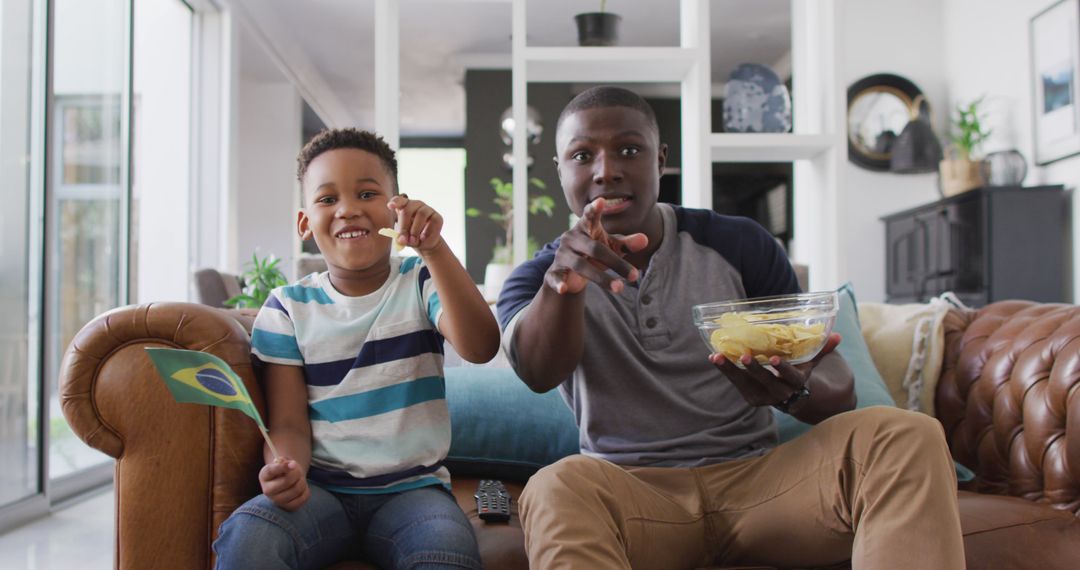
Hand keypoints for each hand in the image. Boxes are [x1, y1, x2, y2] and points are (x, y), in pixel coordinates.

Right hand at [259, 456, 309, 510]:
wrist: (288, 482)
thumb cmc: (286, 470)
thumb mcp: (283, 462)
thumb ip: (284, 461)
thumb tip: (290, 465)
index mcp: (264, 476)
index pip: (271, 471)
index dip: (283, 467)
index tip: (293, 463)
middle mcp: (267, 491)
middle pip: (287, 481)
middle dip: (297, 473)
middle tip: (297, 471)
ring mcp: (277, 501)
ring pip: (297, 489)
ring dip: (303, 481)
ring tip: (299, 479)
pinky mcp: (289, 507)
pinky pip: (304, 497)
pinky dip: (306, 490)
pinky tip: (301, 488)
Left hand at [388, 194, 442, 251]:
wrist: (425, 242)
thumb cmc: (411, 237)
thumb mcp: (403, 238)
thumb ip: (401, 238)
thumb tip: (402, 240)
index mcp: (404, 206)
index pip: (399, 200)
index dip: (395, 202)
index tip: (390, 206)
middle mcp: (416, 204)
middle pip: (408, 210)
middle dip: (404, 226)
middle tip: (403, 239)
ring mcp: (427, 209)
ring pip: (421, 214)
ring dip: (415, 229)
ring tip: (413, 241)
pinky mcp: (437, 217)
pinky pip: (433, 222)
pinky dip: (427, 232)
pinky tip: (423, 238)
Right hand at [545, 198, 649, 294]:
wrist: (569, 272)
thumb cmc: (594, 254)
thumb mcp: (611, 247)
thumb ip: (626, 244)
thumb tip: (645, 239)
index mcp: (585, 227)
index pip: (590, 217)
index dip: (594, 210)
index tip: (601, 202)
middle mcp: (571, 238)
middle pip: (594, 248)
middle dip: (615, 262)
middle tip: (635, 276)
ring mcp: (562, 255)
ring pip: (581, 265)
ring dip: (601, 278)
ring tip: (620, 288)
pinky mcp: (554, 271)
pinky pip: (556, 277)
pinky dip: (559, 283)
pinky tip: (564, 289)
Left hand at [708, 333, 841, 409]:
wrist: (794, 399)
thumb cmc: (801, 374)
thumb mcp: (812, 363)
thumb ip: (821, 349)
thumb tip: (837, 335)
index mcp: (797, 383)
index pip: (791, 377)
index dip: (783, 369)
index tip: (774, 359)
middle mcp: (781, 394)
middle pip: (766, 382)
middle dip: (755, 370)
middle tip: (744, 356)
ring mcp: (764, 397)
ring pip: (746, 385)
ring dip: (731, 371)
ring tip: (717, 356)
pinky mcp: (752, 398)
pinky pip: (737, 385)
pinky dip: (726, 372)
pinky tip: (715, 358)